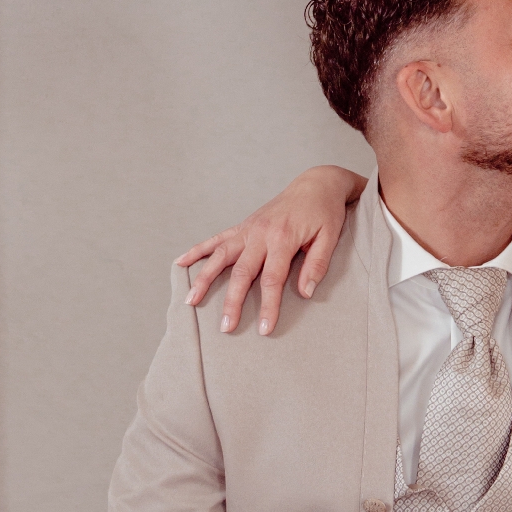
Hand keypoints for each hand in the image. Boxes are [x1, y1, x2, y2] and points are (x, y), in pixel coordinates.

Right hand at [177, 167, 355, 333]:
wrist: (316, 183)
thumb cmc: (325, 212)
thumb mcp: (330, 238)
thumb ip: (317, 265)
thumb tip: (305, 293)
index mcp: (283, 238)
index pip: (272, 279)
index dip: (268, 305)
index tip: (263, 328)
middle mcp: (261, 233)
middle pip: (241, 272)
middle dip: (232, 301)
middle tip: (225, 326)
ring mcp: (248, 228)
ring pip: (220, 256)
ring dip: (204, 278)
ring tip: (191, 300)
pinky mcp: (243, 225)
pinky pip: (216, 239)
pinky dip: (198, 250)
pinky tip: (181, 262)